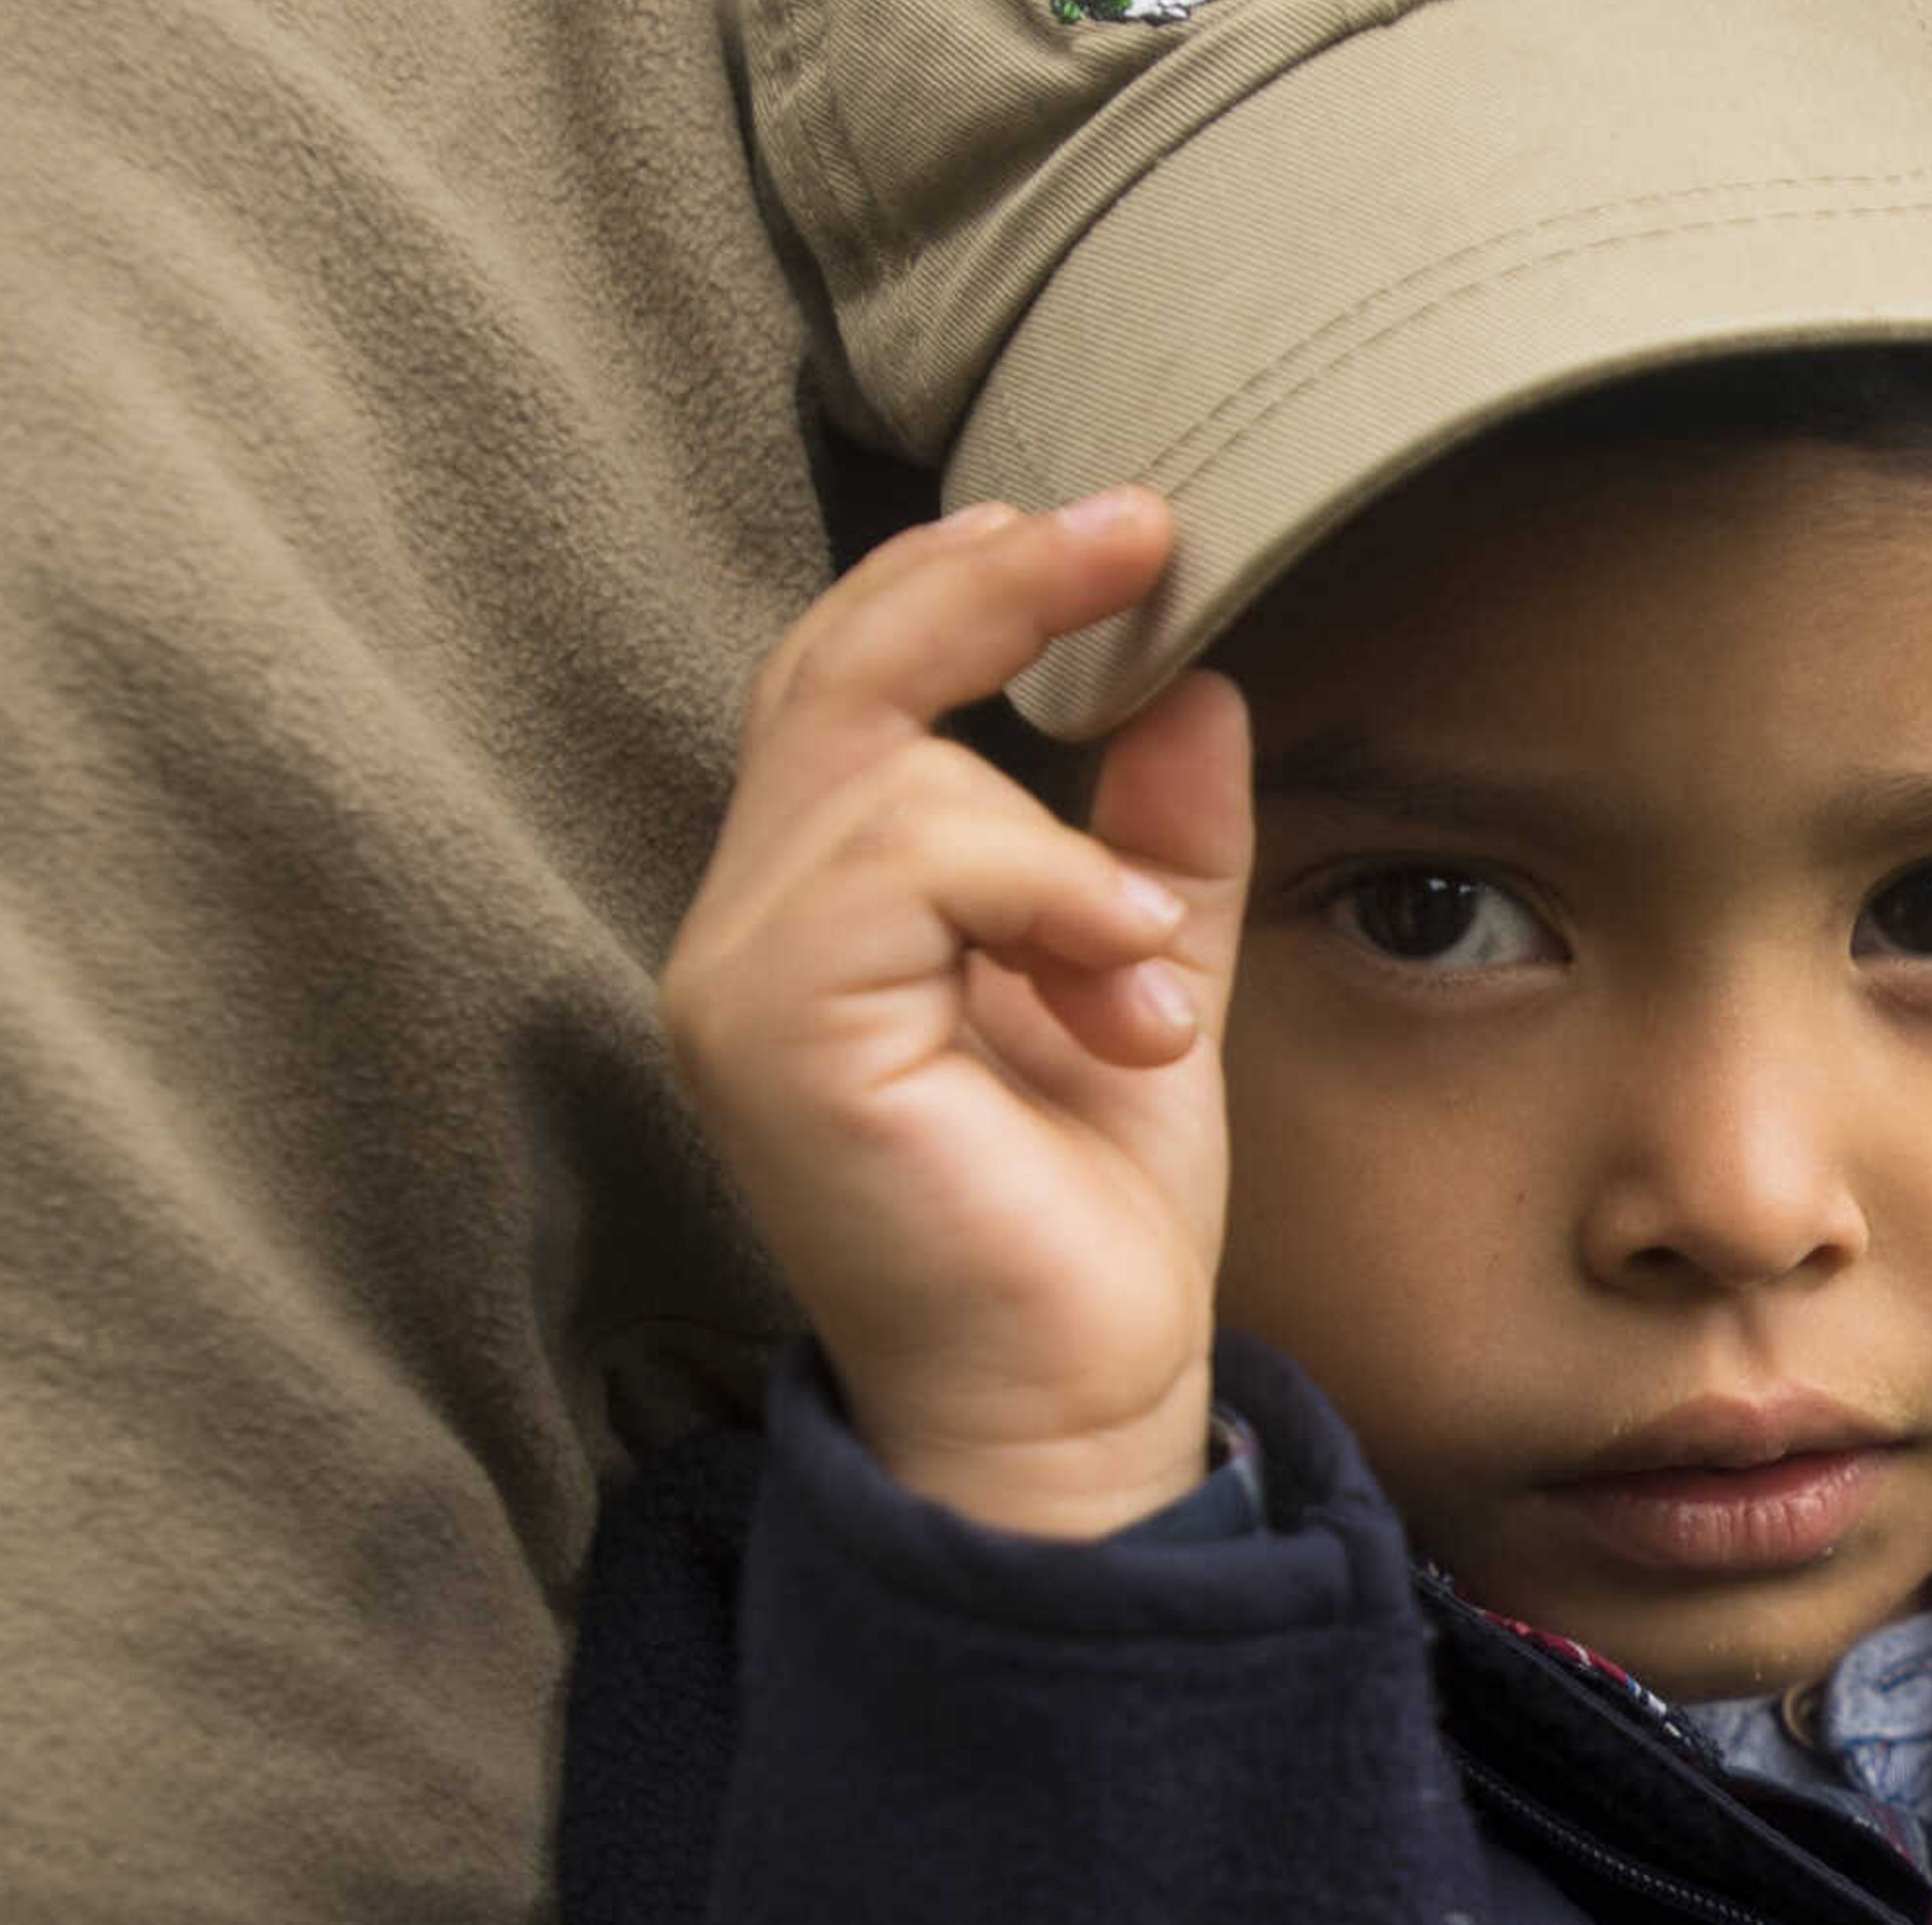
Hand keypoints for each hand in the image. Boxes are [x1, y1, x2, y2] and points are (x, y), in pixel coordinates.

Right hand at [661, 490, 1252, 1538]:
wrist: (1070, 1406)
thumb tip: (1193, 680)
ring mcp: (738, 980)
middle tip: (1139, 533)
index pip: (845, 682)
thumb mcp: (1143, 980)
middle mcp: (744, 930)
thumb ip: (1149, 839)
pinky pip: (911, 860)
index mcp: (814, 909)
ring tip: (1136, 988)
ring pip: (890, 768)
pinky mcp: (773, 1033)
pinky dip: (1048, 898)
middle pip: (830, 668)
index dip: (962, 580)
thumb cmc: (1087, 1215)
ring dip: (1059, 856)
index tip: (1119, 526)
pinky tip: (1122, 1011)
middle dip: (991, 584)